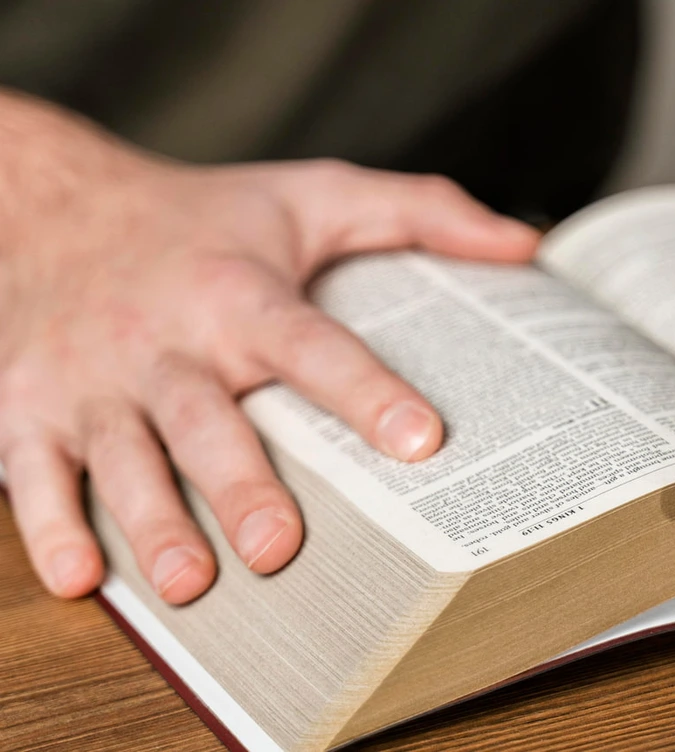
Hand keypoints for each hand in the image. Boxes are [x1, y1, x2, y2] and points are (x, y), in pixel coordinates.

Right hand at [0, 93, 538, 602]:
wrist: (57, 204)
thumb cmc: (209, 215)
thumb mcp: (316, 194)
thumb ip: (420, 212)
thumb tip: (522, 244)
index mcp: (241, 293)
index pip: (312, 345)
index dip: (365, 391)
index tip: (420, 439)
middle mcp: (167, 339)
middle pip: (207, 419)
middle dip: (241, 484)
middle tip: (282, 546)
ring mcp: (93, 379)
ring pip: (124, 455)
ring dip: (153, 520)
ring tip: (192, 583)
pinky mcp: (29, 406)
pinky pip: (34, 472)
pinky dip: (49, 524)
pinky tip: (82, 576)